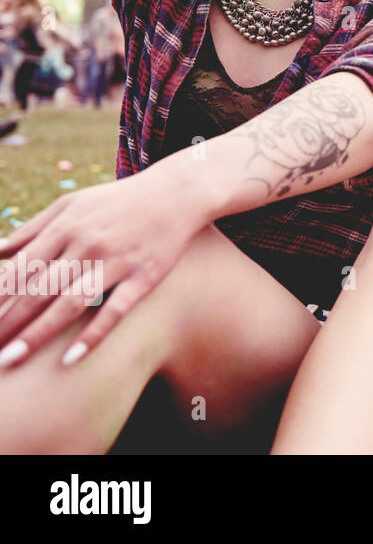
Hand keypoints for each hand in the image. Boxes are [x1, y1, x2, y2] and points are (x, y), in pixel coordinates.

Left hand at [0, 167, 209, 369]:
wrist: (177, 193)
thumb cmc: (119, 200)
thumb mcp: (73, 203)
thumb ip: (35, 228)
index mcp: (66, 226)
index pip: (21, 269)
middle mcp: (88, 244)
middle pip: (39, 290)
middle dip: (8, 323)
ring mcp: (117, 261)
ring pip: (70, 303)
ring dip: (37, 333)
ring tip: (11, 359)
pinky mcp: (145, 276)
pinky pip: (116, 310)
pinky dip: (93, 335)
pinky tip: (71, 359)